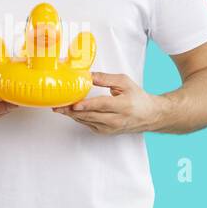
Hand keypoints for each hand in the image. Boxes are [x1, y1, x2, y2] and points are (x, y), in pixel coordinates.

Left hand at [51, 72, 165, 134]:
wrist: (148, 116)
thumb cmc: (137, 98)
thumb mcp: (124, 82)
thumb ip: (106, 78)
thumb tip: (88, 75)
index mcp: (123, 106)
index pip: (102, 105)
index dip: (87, 105)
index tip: (74, 103)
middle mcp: (116, 120)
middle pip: (90, 115)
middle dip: (72, 111)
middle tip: (57, 106)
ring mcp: (110, 128)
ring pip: (87, 121)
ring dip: (72, 115)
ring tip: (59, 108)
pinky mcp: (105, 132)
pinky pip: (88, 124)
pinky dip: (79, 117)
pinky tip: (70, 112)